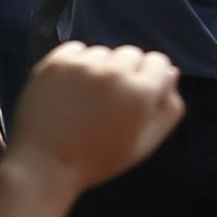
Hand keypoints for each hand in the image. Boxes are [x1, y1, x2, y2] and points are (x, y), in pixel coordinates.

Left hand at [1, 41, 185, 200]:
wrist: (45, 166)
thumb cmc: (100, 159)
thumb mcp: (146, 144)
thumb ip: (168, 108)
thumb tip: (172, 73)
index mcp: (141, 92)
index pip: (159, 62)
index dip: (151, 80)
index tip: (135, 98)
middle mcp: (115, 71)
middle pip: (131, 54)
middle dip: (126, 72)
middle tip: (109, 100)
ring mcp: (83, 65)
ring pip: (103, 53)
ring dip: (100, 68)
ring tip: (86, 96)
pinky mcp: (55, 63)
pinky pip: (76, 50)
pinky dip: (76, 63)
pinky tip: (70, 87)